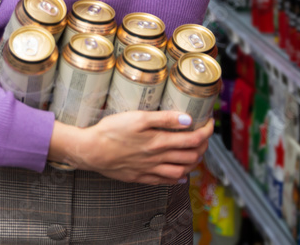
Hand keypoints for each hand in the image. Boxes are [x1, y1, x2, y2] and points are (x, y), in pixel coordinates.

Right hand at [54, 111, 212, 184]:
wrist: (91, 150)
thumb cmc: (112, 130)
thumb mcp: (139, 118)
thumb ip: (165, 118)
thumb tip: (188, 119)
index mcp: (159, 142)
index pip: (194, 139)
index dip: (206, 131)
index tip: (209, 122)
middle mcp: (158, 158)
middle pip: (191, 156)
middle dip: (203, 146)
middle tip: (204, 135)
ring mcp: (150, 170)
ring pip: (181, 171)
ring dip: (193, 162)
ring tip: (195, 152)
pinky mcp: (140, 177)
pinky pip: (165, 181)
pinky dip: (177, 178)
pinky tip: (180, 174)